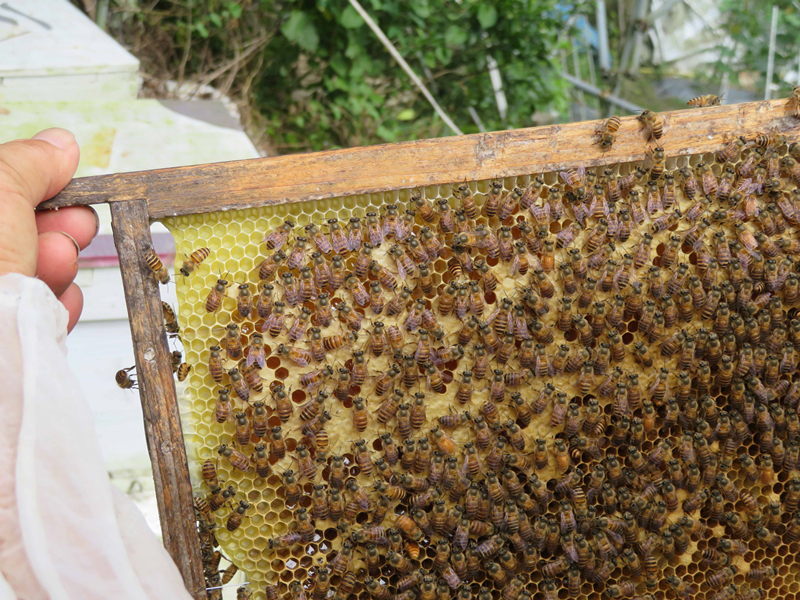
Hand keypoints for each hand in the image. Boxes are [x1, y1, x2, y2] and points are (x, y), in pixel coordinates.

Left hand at [0, 128, 96, 331]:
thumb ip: (26, 164)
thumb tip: (57, 146)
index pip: (5, 190)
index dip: (35, 181)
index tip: (61, 177)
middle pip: (21, 229)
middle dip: (57, 226)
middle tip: (74, 225)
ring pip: (33, 270)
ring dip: (59, 267)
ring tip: (53, 268)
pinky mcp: (8, 332)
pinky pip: (39, 309)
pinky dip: (55, 306)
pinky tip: (52, 304)